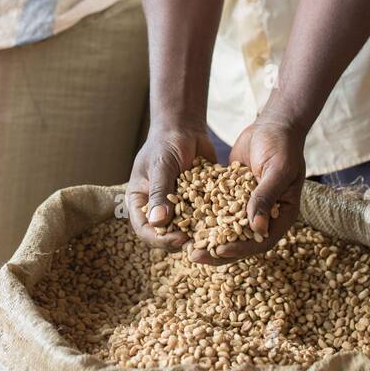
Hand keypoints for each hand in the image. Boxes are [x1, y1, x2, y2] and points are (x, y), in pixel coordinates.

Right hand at [126, 123, 216, 249]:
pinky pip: (203, 217)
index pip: (145, 230)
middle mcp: (157, 208)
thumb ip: (159, 193)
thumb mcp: (161, 165)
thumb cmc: (165, 142)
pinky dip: (214, 221)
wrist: (184, 127)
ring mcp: (177, 207)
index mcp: (140, 201)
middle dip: (183, 241)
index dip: (160, 239)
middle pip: (166, 235)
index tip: (180, 238)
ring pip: (186, 229)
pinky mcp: (195, 203)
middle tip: (202, 242)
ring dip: (200, 234)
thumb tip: (158, 223)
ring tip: (217, 238)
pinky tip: (228, 223)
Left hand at [190, 114, 305, 265]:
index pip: (260, 241)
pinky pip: (218, 211)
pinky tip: (183, 220)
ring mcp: (248, 207)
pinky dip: (203, 217)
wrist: (274, 125)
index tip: (219, 250)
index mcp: (281, 216)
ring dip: (207, 237)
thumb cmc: (282, 146)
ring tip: (185, 245)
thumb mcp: (277, 170)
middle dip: (217, 250)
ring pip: (226, 229)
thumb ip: (265, 197)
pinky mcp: (233, 196)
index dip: (240, 248)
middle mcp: (265, 216)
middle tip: (193, 256)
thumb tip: (256, 229)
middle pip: (240, 241)